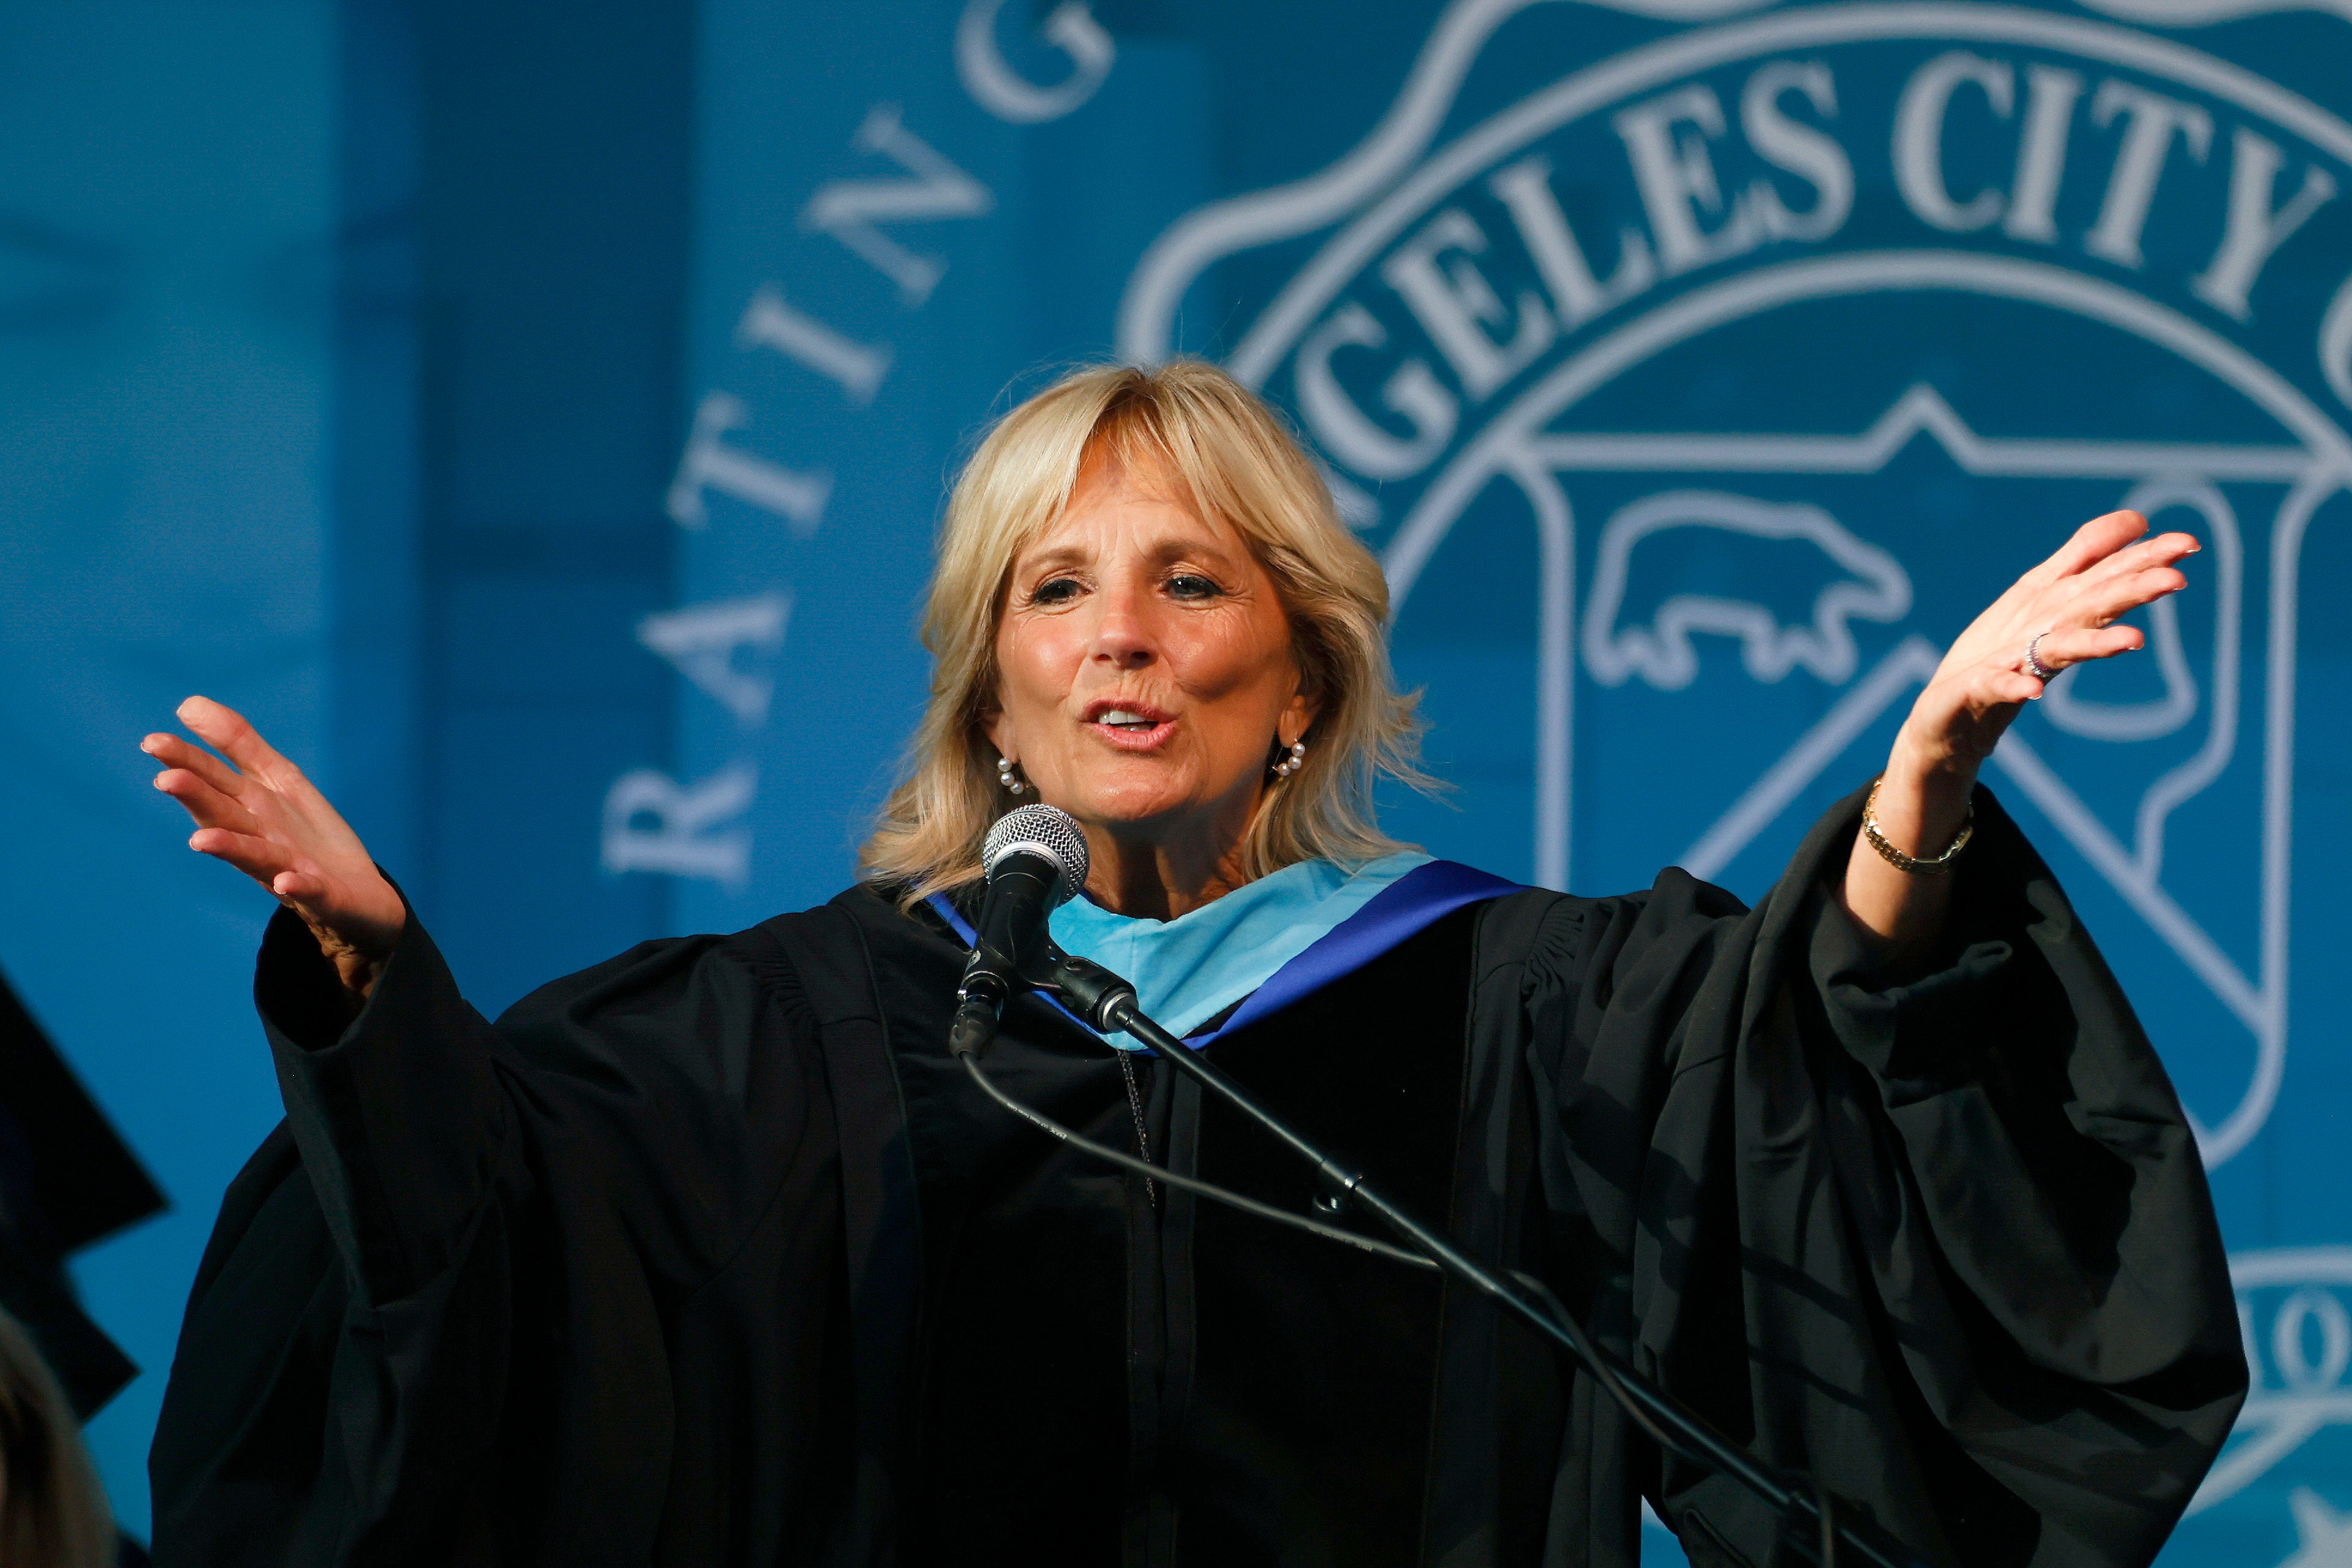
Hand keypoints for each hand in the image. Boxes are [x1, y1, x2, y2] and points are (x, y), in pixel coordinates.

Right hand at [143, 696, 405, 995]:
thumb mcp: (278, 780)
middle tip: (166, 779)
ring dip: (230, 847)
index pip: (213, 780)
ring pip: (255, 856)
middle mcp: (259, 839)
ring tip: (201, 841)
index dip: (186, 760)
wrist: (358, 895)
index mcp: (249, 809)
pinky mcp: (323, 896)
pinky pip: (309, 891)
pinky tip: (286, 880)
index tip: (153, 742)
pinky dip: (297, 886)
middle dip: (197, 799)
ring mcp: (288, 870)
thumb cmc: (307, 836)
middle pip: (224, 815)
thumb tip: (187, 703)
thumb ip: (237, 744)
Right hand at [1844, 510, 2197, 959]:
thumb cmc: (1994, 661)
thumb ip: (2085, 560)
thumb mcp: (2042, 606)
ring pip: (2051, 646)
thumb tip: (2139, 521)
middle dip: (2127, 589)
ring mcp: (2000, 659)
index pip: (2099, 575)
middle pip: (2084, 604)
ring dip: (2090, 642)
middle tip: (2174, 579)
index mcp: (2047, 605)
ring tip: (2133, 643)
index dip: (2141, 559)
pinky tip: (2034, 691)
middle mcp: (2028, 626)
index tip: (2189, 546)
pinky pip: (1992, 688)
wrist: (1940, 723)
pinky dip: (2009, 686)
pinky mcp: (1967, 692)